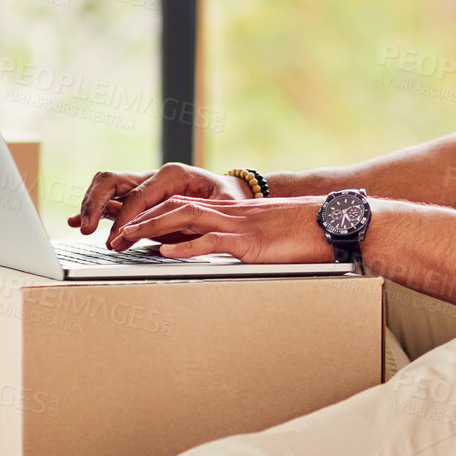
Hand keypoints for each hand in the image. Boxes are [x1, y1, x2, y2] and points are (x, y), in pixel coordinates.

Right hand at [67, 163, 250, 249]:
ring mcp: (144, 185)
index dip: (125, 219)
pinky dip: (93, 208)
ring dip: (91, 204)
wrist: (233, 193)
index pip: (138, 195)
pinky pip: (111, 199)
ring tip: (80, 226)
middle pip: (112, 180)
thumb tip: (177, 231)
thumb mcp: (223, 207)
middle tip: (87, 228)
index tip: (116, 240)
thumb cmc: (229, 200)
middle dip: (96, 203)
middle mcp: (154, 176)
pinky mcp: (140, 198)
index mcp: (172, 175)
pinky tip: (76, 221)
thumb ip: (201, 216)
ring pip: (107, 185)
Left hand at [110, 196, 336, 263]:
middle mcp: (233, 214)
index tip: (134, 221)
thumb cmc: (313, 230)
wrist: (338, 222)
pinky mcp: (251, 242)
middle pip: (177, 207)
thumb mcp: (275, 233)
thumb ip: (253, 238)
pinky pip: (212, 242)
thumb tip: (241, 250)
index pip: (187, 204)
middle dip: (144, 217)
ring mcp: (240, 226)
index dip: (157, 211)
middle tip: (117, 229)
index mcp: (236, 212)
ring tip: (127, 237)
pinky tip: (165, 252)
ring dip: (152, 228)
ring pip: (186, 219)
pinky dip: (185, 246)